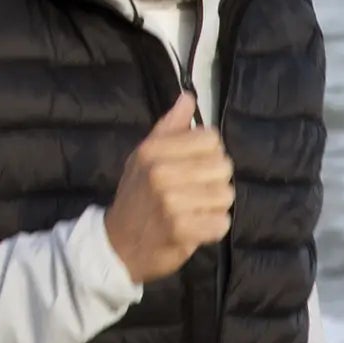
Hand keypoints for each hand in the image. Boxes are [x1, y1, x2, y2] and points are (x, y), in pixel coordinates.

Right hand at [103, 103, 234, 282]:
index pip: (211, 139)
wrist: (118, 245)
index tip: (194, 167)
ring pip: (226, 195)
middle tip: (194, 194)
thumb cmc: (136, 197)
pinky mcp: (181, 230)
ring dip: (215, 206)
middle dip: (214, 182)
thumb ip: (170, 127)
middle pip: (223, 166)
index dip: (209, 154)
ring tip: (193, 210)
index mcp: (153, 150)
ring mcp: (171, 202)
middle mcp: (161, 172)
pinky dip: (213, 228)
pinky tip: (195, 227)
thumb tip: (188, 98)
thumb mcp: (144, 156)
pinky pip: (221, 223)